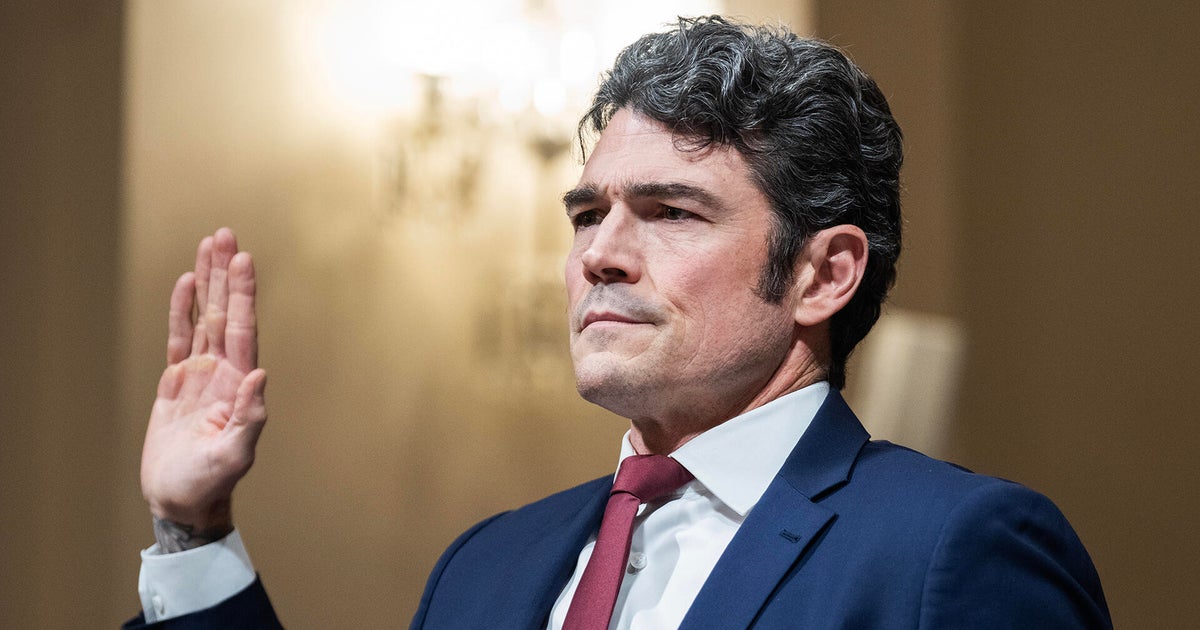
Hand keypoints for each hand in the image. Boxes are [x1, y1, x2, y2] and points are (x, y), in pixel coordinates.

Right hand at [140, 228, 267, 549]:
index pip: (242, 328)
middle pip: (225, 312)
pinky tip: (186, 284)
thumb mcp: (234, 455)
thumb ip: (249, 417)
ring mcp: (201, 374)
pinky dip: (182, 310)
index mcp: (239, 383)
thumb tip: (260, 376)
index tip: (243, 258)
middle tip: (225, 234)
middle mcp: (223, 371)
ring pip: (203, 317)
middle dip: (225, 274)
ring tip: (208, 245)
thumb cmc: (211, 482)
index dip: (242, 294)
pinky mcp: (177, 383)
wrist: (183, 500)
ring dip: (207, 282)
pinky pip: (179, 338)